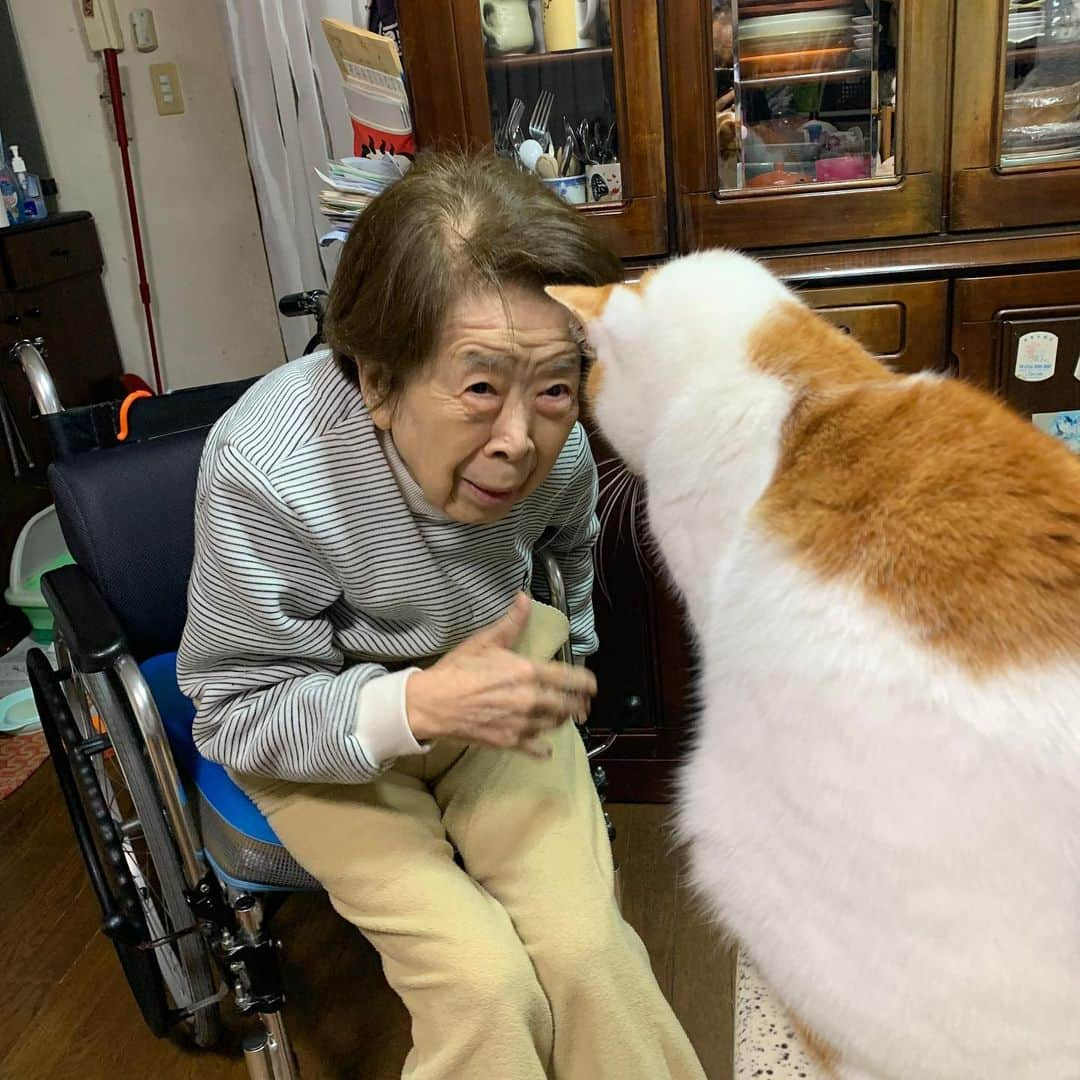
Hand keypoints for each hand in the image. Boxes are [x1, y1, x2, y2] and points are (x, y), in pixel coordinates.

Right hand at [405, 594, 596, 758]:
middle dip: (578, 705)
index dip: (586, 682)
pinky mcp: (509, 741)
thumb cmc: (457, 670)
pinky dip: (544, 749)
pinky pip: (536, 748)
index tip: (592, 685)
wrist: (433, 703)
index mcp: (527, 672)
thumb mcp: (485, 642)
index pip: (570, 678)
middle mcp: (531, 699)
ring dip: (562, 721)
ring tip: (562, 717)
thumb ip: (511, 623)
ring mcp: (521, 723)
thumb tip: (525, 598)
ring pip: (554, 725)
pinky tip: (545, 748)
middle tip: (581, 704)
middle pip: (567, 705)